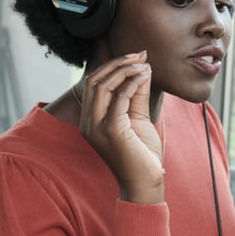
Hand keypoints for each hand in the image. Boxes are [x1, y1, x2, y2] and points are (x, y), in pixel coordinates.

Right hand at [78, 51, 163, 203]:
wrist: (146, 182)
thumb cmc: (142, 152)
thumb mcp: (138, 116)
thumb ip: (136, 93)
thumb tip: (142, 67)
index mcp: (91, 119)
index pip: (94, 83)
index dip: (113, 65)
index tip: (136, 56)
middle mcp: (88, 123)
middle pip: (94, 81)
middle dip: (117, 63)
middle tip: (140, 54)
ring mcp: (96, 128)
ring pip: (102, 87)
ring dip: (124, 70)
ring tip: (143, 63)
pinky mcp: (110, 132)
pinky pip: (118, 100)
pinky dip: (131, 84)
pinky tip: (144, 76)